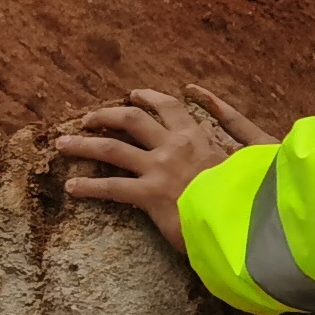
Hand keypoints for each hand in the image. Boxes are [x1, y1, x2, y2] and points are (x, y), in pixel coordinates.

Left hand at [53, 83, 270, 252]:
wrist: (247, 219)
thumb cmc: (252, 190)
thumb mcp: (252, 154)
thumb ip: (238, 132)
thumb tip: (231, 122)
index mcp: (198, 134)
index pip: (168, 106)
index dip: (147, 98)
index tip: (133, 95)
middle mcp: (174, 145)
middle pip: (131, 119)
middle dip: (104, 116)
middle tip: (86, 119)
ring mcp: (160, 169)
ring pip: (111, 149)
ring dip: (83, 144)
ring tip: (62, 145)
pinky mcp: (150, 195)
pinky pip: (111, 188)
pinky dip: (88, 187)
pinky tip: (72, 187)